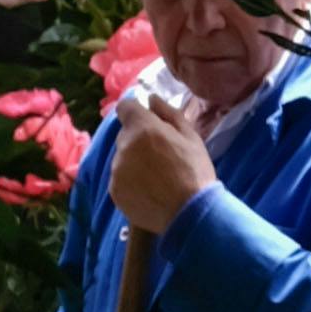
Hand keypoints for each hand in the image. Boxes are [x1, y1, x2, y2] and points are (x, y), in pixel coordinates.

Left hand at [110, 85, 214, 233]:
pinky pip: (120, 180)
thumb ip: (168, 114)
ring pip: (122, 159)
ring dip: (135, 162)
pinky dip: (131, 183)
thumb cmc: (195, 171)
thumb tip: (152, 98)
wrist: (190, 213)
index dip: (136, 112)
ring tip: (158, 179)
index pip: (125, 107)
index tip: (147, 121)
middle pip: (125, 136)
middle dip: (139, 140)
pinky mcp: (115, 192)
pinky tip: (150, 192)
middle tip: (162, 156)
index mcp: (142, 128)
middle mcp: (124, 147)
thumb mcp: (190, 137)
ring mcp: (117, 171)